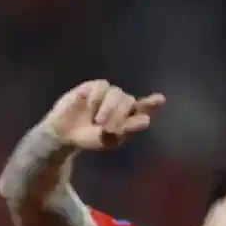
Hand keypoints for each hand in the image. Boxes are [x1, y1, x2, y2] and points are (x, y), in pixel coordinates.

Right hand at [37, 80, 165, 152]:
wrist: (65, 133)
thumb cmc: (89, 138)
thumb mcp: (109, 138)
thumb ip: (128, 128)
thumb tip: (147, 120)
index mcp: (127, 116)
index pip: (143, 107)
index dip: (151, 103)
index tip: (160, 100)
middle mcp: (119, 102)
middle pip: (129, 100)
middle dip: (119, 115)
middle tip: (106, 128)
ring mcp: (106, 93)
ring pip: (117, 93)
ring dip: (108, 108)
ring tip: (96, 121)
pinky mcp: (92, 87)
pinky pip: (101, 87)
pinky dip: (96, 99)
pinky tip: (89, 107)